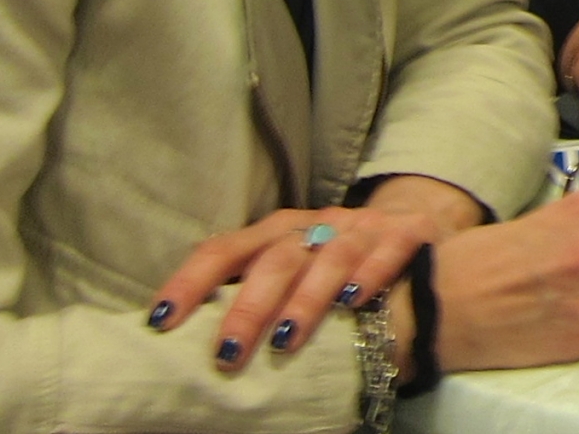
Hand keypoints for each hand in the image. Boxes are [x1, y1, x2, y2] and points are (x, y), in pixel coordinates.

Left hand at [147, 179, 477, 368]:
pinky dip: (370, 276)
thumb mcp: (294, 269)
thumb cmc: (338, 264)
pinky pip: (388, 252)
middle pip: (276, 259)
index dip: (190, 283)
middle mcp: (317, 225)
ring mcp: (363, 228)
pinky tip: (355, 303)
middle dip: (249, 306)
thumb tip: (196, 343)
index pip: (224, 250)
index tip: (160, 321)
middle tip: (227, 353)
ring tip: (284, 341)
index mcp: (277, 232)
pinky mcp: (407, 234)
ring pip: (330, 258)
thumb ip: (256, 291)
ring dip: (305, 299)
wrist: (418, 227)